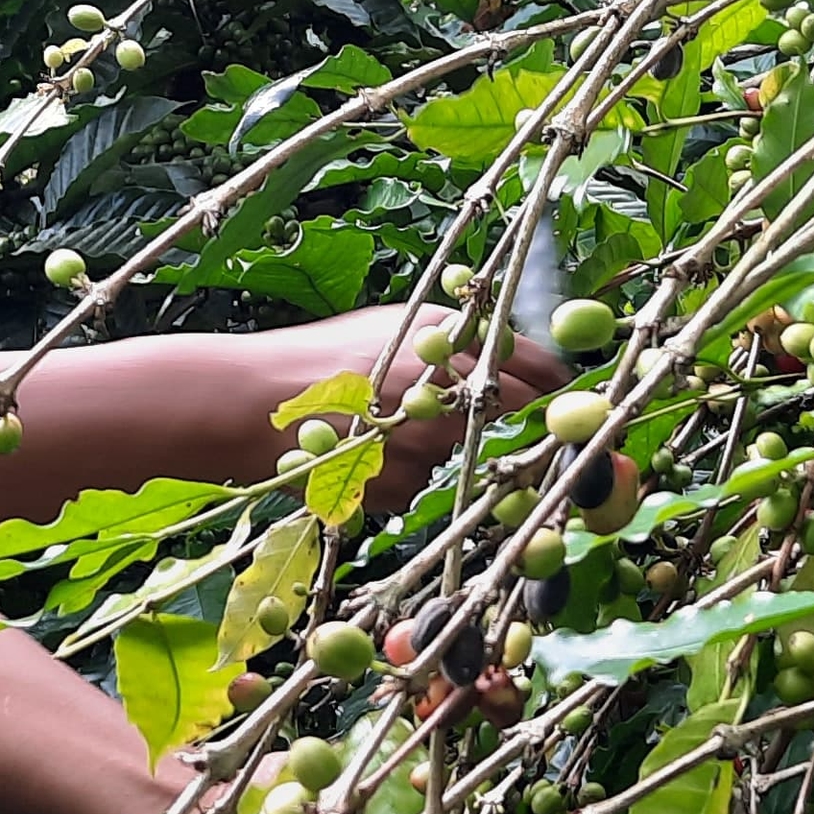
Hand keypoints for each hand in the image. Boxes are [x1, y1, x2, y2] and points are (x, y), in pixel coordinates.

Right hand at [235, 302, 563, 512]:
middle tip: (460, 408)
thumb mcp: (393, 326)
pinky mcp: (405, 487)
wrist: (253, 403)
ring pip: (462, 451)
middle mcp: (449, 394)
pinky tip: (368, 453)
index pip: (539, 368)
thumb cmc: (322, 358)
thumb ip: (454, 335)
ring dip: (441, 444)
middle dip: (495, 414)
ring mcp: (430, 446)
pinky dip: (405, 471)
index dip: (553, 382)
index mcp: (451, 342)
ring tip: (385, 426)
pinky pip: (423, 482)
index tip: (560, 389)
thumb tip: (510, 349)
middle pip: (511, 416)